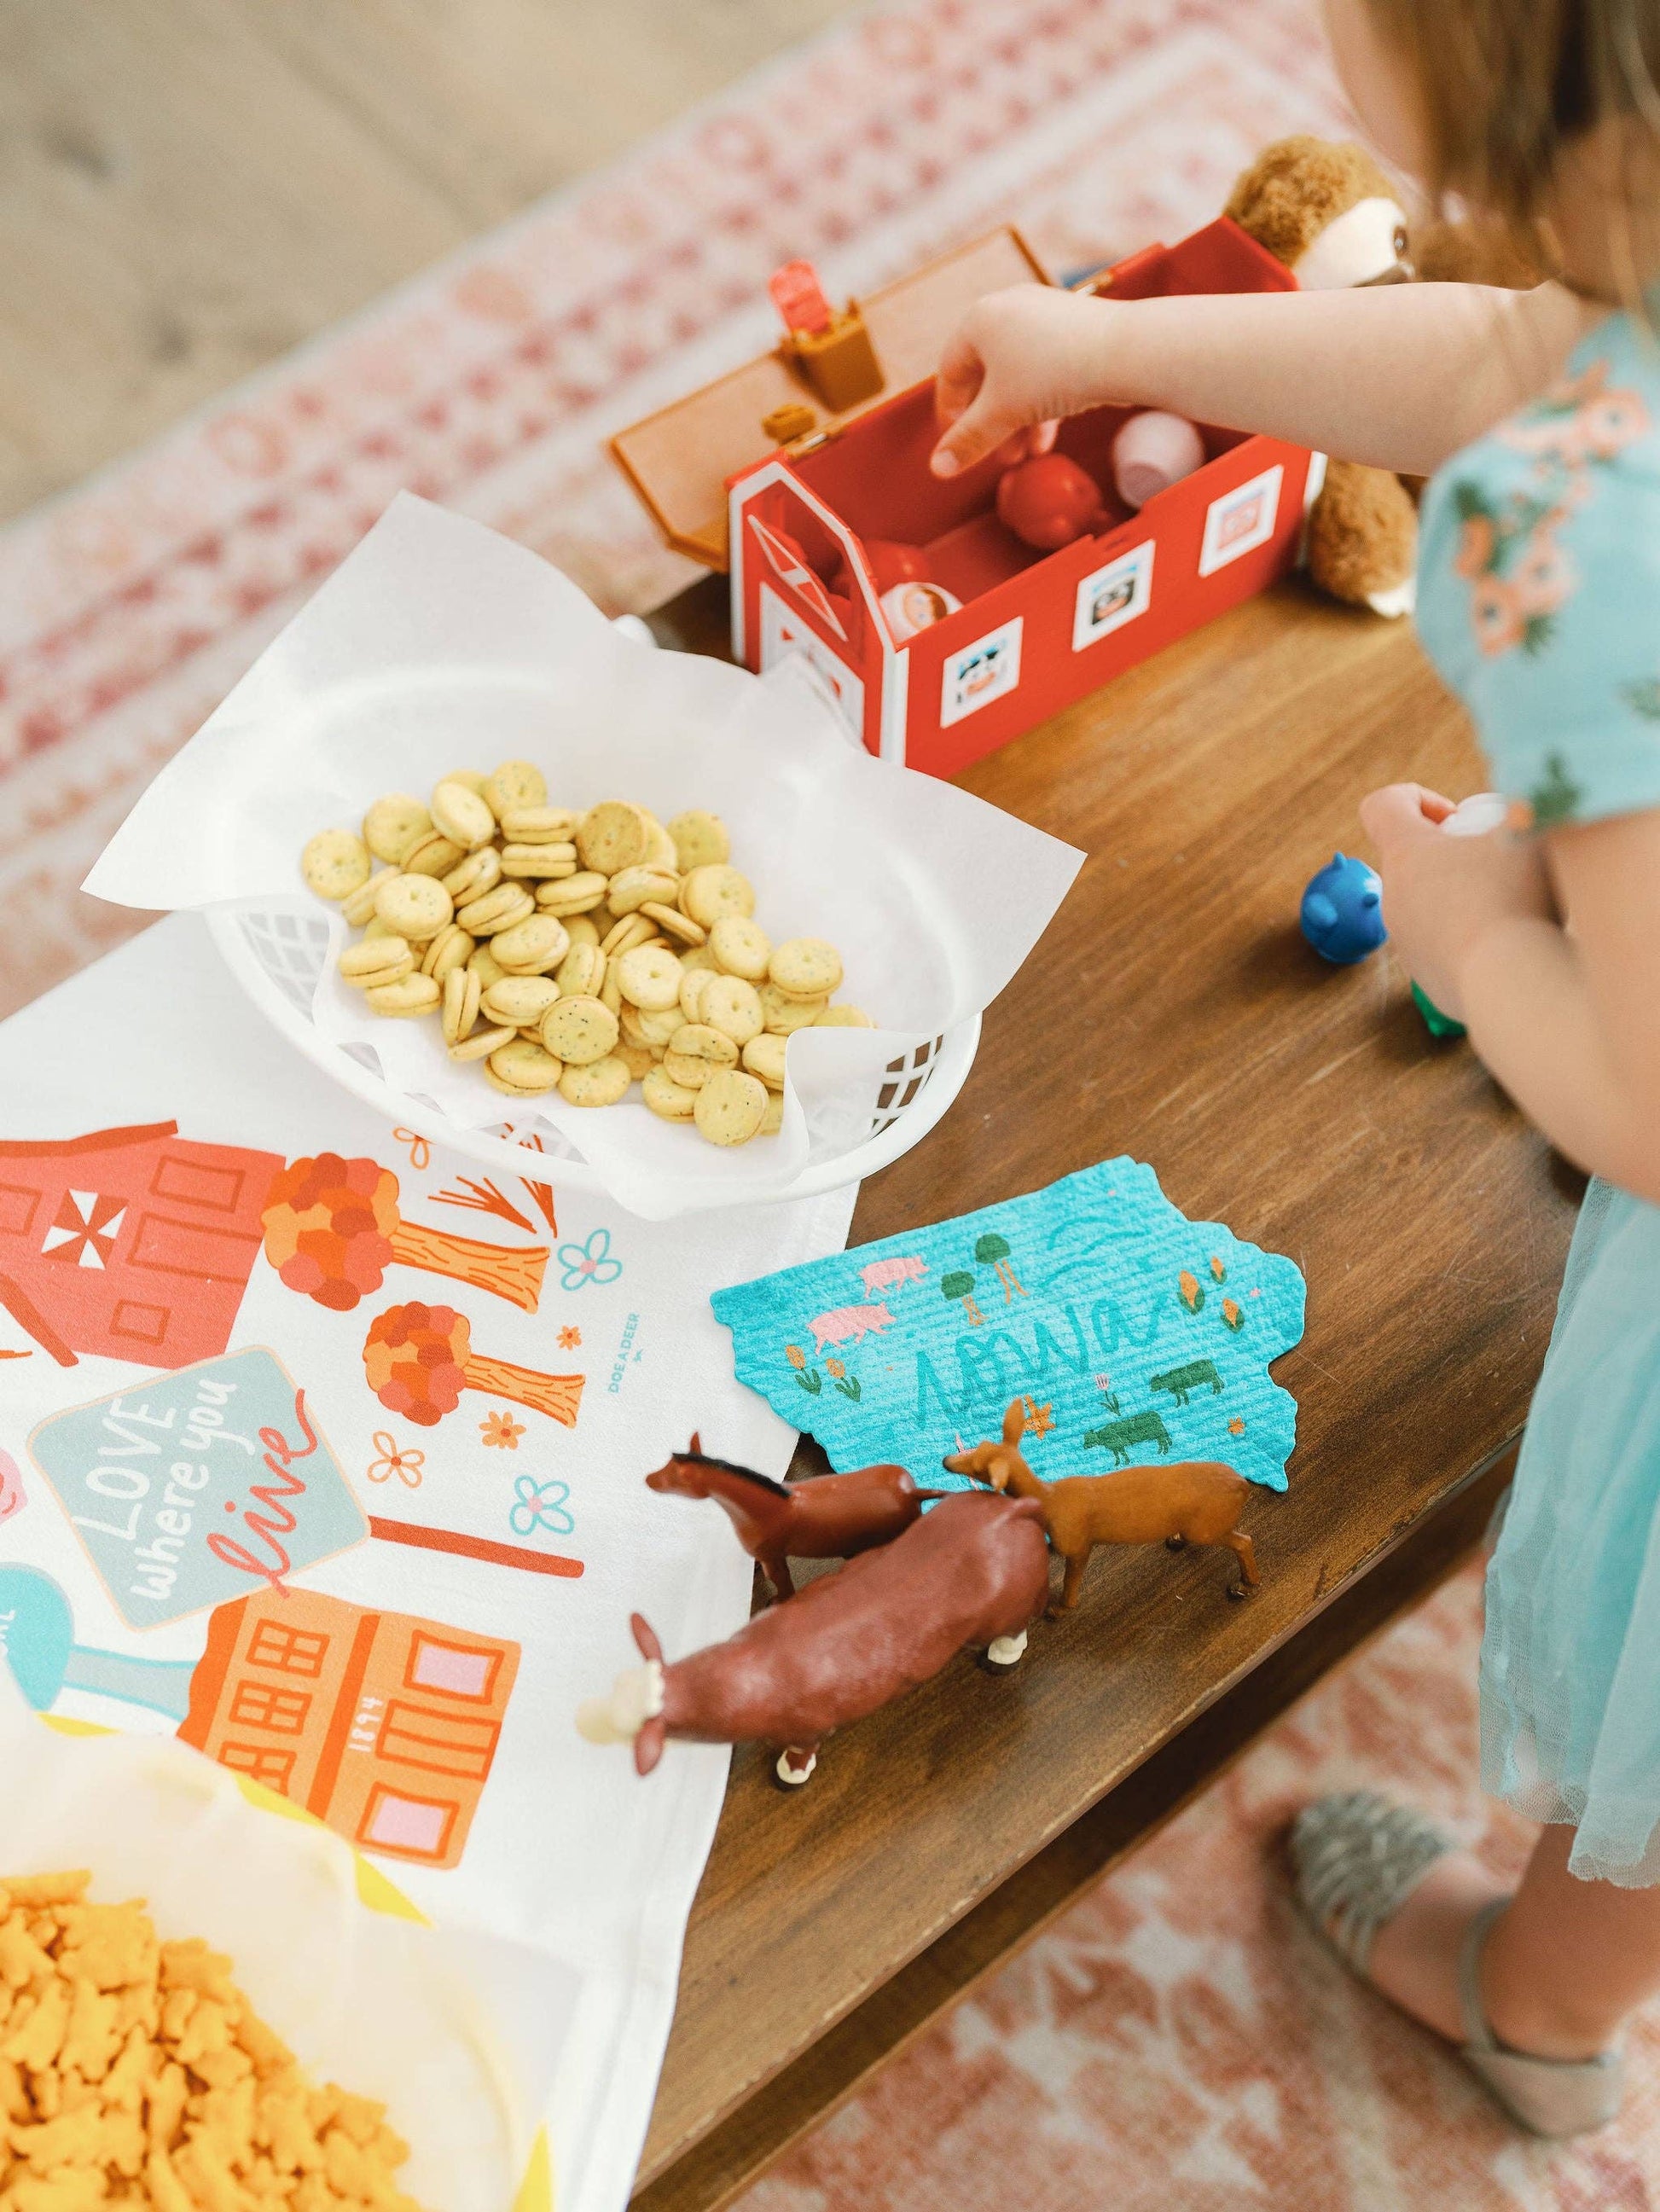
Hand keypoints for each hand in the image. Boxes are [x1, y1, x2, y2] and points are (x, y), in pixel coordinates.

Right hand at [931, 287, 1118, 476]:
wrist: (1123, 351)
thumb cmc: (1054, 371)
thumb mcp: (1002, 414)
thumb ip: (968, 441)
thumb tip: (939, 467)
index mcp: (979, 319)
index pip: (950, 371)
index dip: (951, 414)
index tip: (957, 443)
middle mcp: (1008, 308)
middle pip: (988, 377)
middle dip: (993, 424)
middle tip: (999, 456)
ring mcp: (1044, 315)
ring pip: (1020, 376)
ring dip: (1019, 420)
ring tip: (1027, 453)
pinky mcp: (1074, 327)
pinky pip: (1047, 369)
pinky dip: (1043, 402)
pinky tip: (1050, 434)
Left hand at [1359, 783, 1553, 1022]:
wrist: (1511, 987)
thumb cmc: (1516, 896)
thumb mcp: (1527, 826)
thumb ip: (1518, 808)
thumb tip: (1520, 811)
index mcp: (1405, 853)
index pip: (1381, 808)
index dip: (1416, 800)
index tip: (1456, 817)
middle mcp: (1395, 898)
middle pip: (1414, 861)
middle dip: (1456, 854)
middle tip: (1502, 861)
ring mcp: (1408, 943)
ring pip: (1433, 906)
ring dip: (1469, 898)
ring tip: (1518, 904)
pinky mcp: (1428, 980)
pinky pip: (1450, 948)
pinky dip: (1477, 941)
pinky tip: (1514, 943)